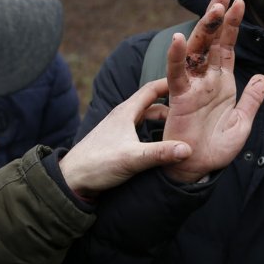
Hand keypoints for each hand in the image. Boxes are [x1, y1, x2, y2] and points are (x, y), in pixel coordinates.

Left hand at [59, 77, 191, 198]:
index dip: (171, 83)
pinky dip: (155, 131)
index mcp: (126, 112)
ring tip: (182, 126)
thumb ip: (161, 153)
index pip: (152, 89)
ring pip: (147, 118)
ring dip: (163, 120)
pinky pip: (141, 130)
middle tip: (192, 108)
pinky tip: (163, 141)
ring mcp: (119, 128)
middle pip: (152, 104)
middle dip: (172, 104)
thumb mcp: (133, 158)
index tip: (191, 82)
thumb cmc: (97, 164)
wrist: (71, 180)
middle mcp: (123, 116)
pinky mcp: (118, 141)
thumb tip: (188, 149)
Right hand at [161, 0, 263, 182]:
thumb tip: (262, 76)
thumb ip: (252, 98)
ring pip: (196, 50)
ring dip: (204, 28)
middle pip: (211, 41)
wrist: (200, 169)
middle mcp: (205, 79)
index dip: (232, 25)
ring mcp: (192, 86)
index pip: (227, 47)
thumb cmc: (217, 147)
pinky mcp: (179, 98)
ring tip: (214, 6)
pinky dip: (176, 57)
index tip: (239, 2)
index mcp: (221, 82)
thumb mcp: (243, 121)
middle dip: (217, 16)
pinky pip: (177, 74)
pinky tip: (178, 39)